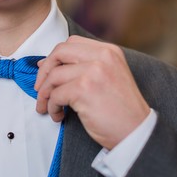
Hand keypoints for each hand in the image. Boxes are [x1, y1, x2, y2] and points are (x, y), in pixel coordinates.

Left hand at [35, 35, 149, 148]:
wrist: (136, 133)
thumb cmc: (119, 111)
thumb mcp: (108, 77)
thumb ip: (85, 66)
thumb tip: (46, 64)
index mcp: (109, 51)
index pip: (71, 43)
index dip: (54, 58)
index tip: (45, 72)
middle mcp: (102, 57)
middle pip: (59, 52)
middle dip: (44, 72)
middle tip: (40, 90)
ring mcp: (93, 71)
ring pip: (53, 76)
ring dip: (45, 95)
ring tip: (48, 108)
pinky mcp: (84, 89)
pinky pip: (55, 95)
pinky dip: (52, 107)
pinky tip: (58, 115)